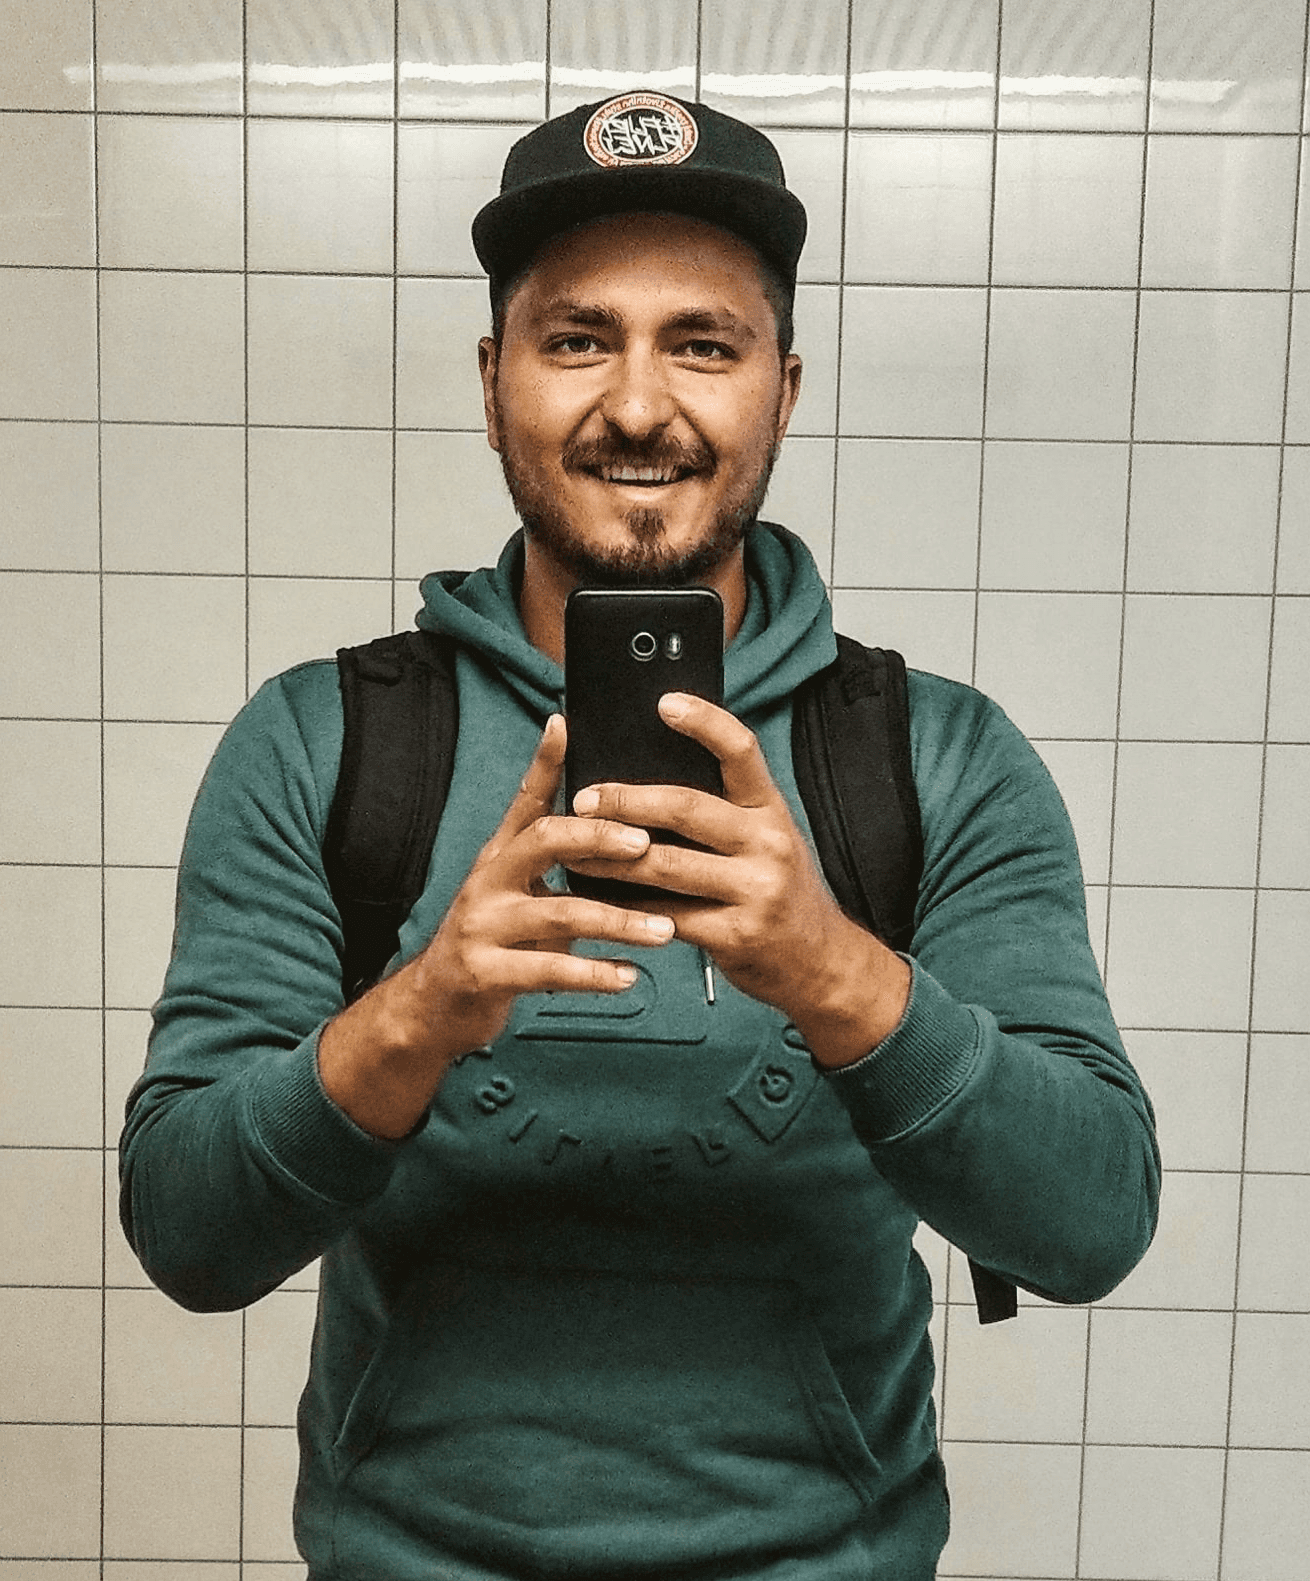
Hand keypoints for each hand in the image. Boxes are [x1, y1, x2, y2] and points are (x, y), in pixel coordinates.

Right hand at [319, 714, 673, 1136]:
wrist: (435, 1005)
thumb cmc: (494, 942)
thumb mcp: (516, 891)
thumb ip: (553, 863)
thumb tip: (614, 824)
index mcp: (501, 856)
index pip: (525, 799)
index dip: (545, 761)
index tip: (566, 723)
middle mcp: (488, 881)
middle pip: (544, 841)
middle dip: (598, 838)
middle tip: (646, 844)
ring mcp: (483, 926)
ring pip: (559, 914)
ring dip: (617, 922)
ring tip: (663, 929)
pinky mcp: (485, 973)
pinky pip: (548, 971)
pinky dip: (594, 975)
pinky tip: (628, 977)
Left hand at [569, 693, 910, 1066]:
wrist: (818, 961)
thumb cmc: (776, 889)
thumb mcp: (764, 840)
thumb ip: (723, 812)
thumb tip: (647, 777)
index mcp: (771, 810)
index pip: (741, 751)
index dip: (704, 722)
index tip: (664, 702)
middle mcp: (768, 844)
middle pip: (686, 807)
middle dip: (626, 801)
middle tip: (584, 799)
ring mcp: (755, 891)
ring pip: (665, 865)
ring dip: (609, 858)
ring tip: (573, 850)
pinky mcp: (735, 935)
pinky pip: (666, 916)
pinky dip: (625, 907)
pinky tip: (596, 899)